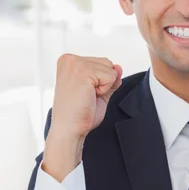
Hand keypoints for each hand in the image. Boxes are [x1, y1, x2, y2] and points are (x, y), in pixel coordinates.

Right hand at [42, 54, 122, 181]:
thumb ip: (109, 77)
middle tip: (87, 96)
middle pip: (107, 63)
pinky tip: (90, 96)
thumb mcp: (98, 90)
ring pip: (110, 69)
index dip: (100, 81)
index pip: (101, 63)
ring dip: (104, 86)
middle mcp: (70, 60)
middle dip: (103, 82)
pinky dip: (105, 90)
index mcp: (69, 62)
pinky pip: (111, 76)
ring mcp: (76, 64)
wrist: (69, 129)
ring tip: (87, 96)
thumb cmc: (79, 113)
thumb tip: (119, 67)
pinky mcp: (83, 72)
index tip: (84, 92)